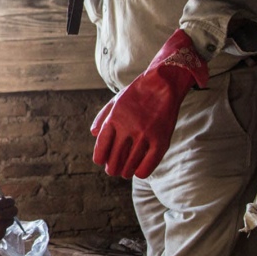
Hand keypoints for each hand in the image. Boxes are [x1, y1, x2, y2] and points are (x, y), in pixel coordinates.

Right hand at [0, 197, 17, 249]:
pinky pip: (5, 229)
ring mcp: (0, 227)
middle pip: (14, 211)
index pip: (10, 201)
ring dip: (7, 219)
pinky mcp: (0, 235)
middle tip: (7, 211)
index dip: (10, 201)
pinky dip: (1, 228)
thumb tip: (1, 204)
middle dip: (11, 210)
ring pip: (11, 221)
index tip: (9, 203)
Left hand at [91, 29, 208, 178]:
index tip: (100, 161)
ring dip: (125, 171)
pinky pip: (149, 164)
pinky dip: (142, 171)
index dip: (100, 157)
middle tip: (112, 170)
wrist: (163, 83)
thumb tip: (93, 135)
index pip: (102, 146)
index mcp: (114, 119)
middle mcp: (128, 128)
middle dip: (112, 168)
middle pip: (115, 158)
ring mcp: (145, 135)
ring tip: (124, 172)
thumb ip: (102, 117)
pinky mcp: (161, 140)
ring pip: (130, 164)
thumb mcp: (115, 101)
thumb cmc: (136, 93)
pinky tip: (138, 172)